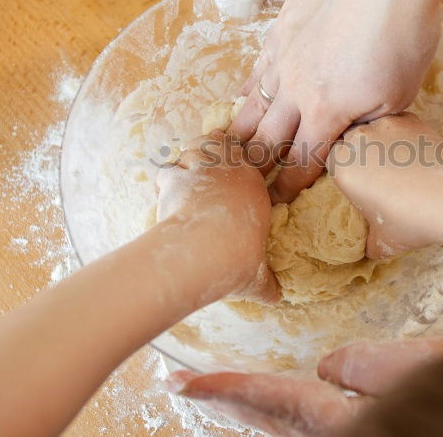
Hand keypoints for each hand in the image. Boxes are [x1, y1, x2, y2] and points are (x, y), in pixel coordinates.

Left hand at [155, 131, 279, 301]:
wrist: (207, 250)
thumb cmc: (238, 259)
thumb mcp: (258, 277)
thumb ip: (267, 284)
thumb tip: (278, 298)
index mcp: (255, 186)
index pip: (246, 158)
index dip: (234, 160)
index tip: (227, 173)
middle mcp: (230, 170)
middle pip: (219, 144)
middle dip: (210, 150)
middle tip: (203, 167)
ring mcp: (201, 169)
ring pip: (192, 149)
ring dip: (187, 160)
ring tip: (183, 178)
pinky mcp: (176, 177)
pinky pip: (167, 168)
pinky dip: (164, 180)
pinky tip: (163, 193)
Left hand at [166, 332, 442, 435]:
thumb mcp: (431, 369)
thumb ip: (372, 367)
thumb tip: (328, 366)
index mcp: (350, 427)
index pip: (276, 401)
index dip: (228, 391)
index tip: (187, 383)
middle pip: (275, 426)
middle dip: (232, 406)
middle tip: (190, 389)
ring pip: (295, 433)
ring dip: (259, 415)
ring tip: (229, 400)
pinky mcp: (379, 435)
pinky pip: (319, 431)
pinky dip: (294, 419)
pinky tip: (295, 411)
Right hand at [229, 0, 442, 204]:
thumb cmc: (404, 36)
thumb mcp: (398, 95)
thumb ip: (369, 123)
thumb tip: (351, 138)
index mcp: (325, 113)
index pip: (301, 161)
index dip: (289, 186)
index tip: (279, 203)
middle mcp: (294, 90)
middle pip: (265, 138)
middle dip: (255, 167)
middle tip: (245, 186)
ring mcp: (283, 56)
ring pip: (252, 103)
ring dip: (242, 132)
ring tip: (230, 152)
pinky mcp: (281, 28)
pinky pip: (257, 68)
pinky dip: (248, 89)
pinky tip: (244, 97)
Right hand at [329, 113, 442, 258]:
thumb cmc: (411, 220)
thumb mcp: (383, 243)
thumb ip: (369, 243)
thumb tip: (369, 249)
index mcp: (340, 166)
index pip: (329, 158)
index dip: (341, 167)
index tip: (355, 180)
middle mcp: (356, 140)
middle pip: (349, 139)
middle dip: (358, 152)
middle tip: (376, 171)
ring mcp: (383, 125)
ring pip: (372, 128)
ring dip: (379, 141)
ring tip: (398, 161)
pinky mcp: (409, 119)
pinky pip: (397, 123)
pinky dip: (402, 135)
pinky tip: (414, 152)